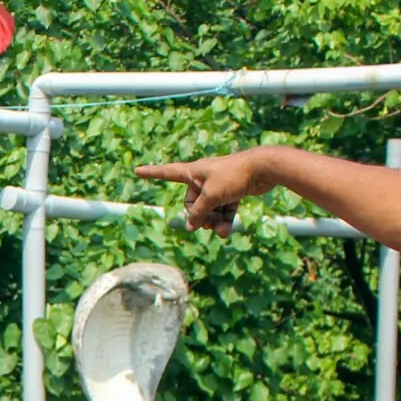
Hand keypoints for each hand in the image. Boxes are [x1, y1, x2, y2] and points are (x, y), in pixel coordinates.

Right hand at [136, 150, 277, 234]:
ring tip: (220, 232)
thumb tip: (191, 225)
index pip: (167, 172)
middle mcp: (203, 178)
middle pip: (192, 202)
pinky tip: (226, 232)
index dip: (152, 173)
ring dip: (213, 222)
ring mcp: (218, 185)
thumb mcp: (211, 196)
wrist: (264, 168)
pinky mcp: (232, 192)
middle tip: (207, 224)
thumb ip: (199, 212)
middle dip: (199, 216)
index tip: (137, 171)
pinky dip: (224, 221)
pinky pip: (222, 210)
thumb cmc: (234, 176)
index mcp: (193, 172)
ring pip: (209, 209)